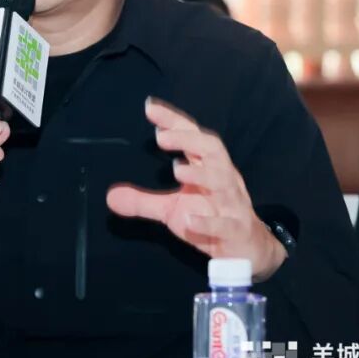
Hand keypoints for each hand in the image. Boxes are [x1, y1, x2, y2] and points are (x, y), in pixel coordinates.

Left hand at [105, 97, 285, 281]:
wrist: (248, 249)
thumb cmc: (209, 217)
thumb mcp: (172, 209)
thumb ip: (143, 201)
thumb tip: (110, 196)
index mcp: (208, 168)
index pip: (193, 137)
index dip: (174, 121)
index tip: (150, 107)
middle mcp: (223, 179)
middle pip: (213, 150)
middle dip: (189, 140)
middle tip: (162, 137)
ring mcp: (232, 204)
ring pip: (223, 183)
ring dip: (200, 175)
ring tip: (176, 170)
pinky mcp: (237, 231)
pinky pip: (226, 225)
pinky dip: (208, 222)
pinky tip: (190, 221)